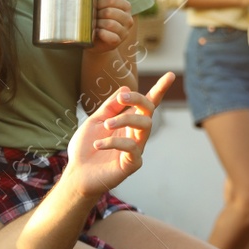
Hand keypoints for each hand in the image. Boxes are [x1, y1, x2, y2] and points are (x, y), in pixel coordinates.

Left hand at [67, 73, 173, 196]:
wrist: (77, 173)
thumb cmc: (86, 147)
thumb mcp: (95, 121)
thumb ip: (110, 106)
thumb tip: (126, 88)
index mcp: (128, 121)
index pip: (147, 104)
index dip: (160, 89)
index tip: (171, 75)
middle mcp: (136, 133)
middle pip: (148, 111)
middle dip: (137, 99)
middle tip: (121, 98)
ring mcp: (136, 149)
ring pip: (145, 126)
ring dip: (125, 120)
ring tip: (106, 125)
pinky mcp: (132, 164)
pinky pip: (131, 147)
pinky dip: (113, 142)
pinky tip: (98, 145)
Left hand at [89, 0, 133, 52]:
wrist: (93, 39)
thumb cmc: (97, 18)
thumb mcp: (99, 4)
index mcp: (126, 6)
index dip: (99, 1)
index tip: (93, 5)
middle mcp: (128, 18)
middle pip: (110, 11)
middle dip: (97, 14)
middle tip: (91, 16)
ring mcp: (125, 31)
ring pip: (110, 24)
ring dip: (97, 24)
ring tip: (93, 25)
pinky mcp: (118, 42)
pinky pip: (110, 36)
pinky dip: (101, 34)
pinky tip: (96, 32)